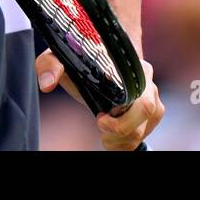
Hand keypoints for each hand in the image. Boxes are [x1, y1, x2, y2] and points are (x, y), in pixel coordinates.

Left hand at [36, 50, 163, 150]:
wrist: (96, 56)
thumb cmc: (80, 57)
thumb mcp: (60, 56)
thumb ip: (50, 64)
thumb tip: (47, 84)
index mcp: (130, 66)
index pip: (138, 94)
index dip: (121, 115)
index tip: (99, 117)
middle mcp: (146, 81)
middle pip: (148, 112)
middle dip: (122, 128)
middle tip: (100, 124)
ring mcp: (151, 98)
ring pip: (144, 128)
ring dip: (122, 139)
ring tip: (104, 133)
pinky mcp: (150, 114)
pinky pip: (144, 135)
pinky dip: (126, 143)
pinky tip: (111, 139)